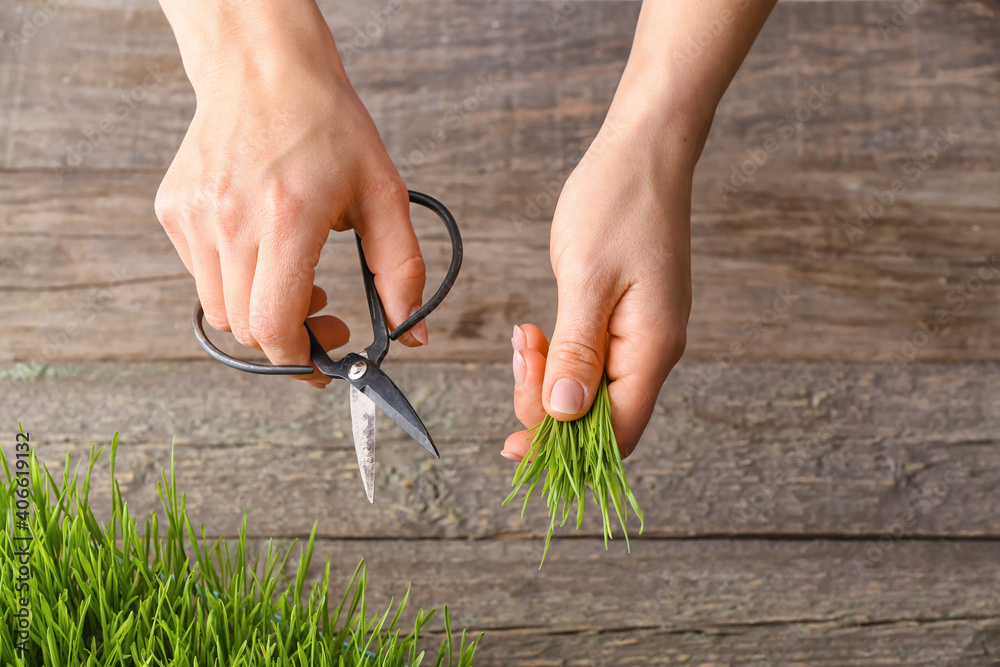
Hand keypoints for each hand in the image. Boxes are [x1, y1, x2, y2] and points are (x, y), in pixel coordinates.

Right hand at [155, 2, 426, 386]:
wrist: (263, 70)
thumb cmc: (328, 127)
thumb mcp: (383, 193)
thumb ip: (401, 269)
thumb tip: (413, 334)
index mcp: (287, 218)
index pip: (275, 325)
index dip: (301, 357)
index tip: (326, 359)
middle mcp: (230, 221)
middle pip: (247, 328)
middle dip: (289, 338)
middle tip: (324, 312)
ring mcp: (194, 217)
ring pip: (220, 309)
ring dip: (260, 310)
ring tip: (294, 275)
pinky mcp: (174, 211)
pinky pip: (201, 275)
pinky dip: (234, 279)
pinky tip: (262, 246)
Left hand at [503, 112, 698, 458]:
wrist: (643, 152)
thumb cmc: (617, 204)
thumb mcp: (587, 279)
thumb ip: (577, 353)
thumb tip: (565, 414)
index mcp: (652, 348)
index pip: (615, 433)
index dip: (564, 450)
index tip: (515, 446)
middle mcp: (653, 350)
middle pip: (599, 419)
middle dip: (547, 405)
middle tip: (519, 359)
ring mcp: (642, 335)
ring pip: (590, 390)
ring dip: (549, 377)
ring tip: (525, 337)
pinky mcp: (627, 319)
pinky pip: (591, 360)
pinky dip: (559, 355)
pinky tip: (537, 332)